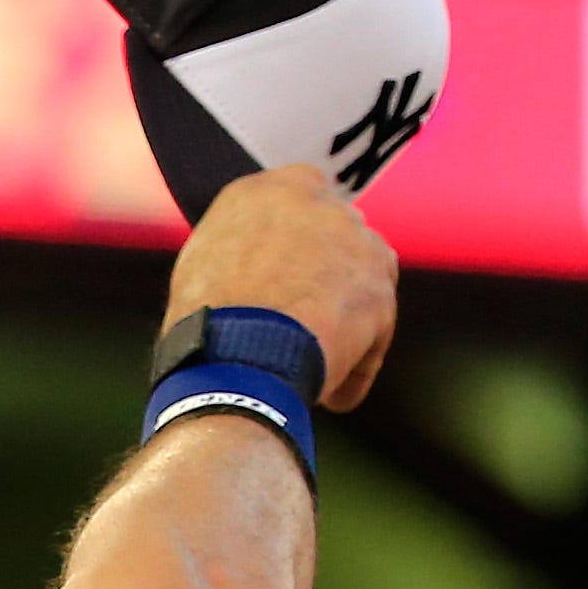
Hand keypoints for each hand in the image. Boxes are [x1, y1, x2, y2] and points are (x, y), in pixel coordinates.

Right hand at [164, 164, 398, 411]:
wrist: (237, 349)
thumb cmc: (206, 319)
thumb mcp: (206, 268)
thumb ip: (240, 253)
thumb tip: (251, 277)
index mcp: (264, 191)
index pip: (301, 193)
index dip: (300, 236)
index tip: (290, 267)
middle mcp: (317, 203)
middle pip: (338, 236)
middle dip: (328, 276)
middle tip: (300, 322)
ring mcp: (355, 238)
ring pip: (362, 281)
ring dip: (345, 321)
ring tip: (316, 373)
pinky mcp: (381, 281)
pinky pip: (374, 329)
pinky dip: (356, 364)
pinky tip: (330, 397)